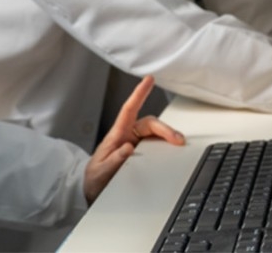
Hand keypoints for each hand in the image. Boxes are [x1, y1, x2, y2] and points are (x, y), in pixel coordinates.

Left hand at [84, 75, 184, 203]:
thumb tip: (127, 148)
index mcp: (117, 134)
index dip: (139, 94)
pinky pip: (157, 144)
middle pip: (150, 124)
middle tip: (177, 139)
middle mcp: (128, 136)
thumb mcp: (101, 171)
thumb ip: (114, 160)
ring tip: (178, 143)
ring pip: (156, 133)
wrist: (93, 190)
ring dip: (168, 136)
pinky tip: (173, 149)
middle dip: (165, 129)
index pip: (129, 109)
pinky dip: (167, 145)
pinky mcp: (142, 153)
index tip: (148, 80)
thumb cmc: (94, 178)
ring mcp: (136, 144)